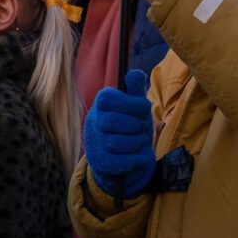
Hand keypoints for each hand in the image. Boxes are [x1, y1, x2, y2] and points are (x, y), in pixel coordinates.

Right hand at [84, 70, 154, 196]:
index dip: (131, 103)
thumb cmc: (131, 122)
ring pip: (115, 143)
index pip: (108, 98)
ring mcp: (94, 143)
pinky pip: (119, 162)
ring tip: (142, 140)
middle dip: (135, 124)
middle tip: (143, 126)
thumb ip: (136, 88)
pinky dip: (136, 158)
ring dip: (136, 142)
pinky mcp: (101, 163)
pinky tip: (141, 153)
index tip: (144, 107)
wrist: (123, 153)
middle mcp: (93, 122)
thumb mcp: (135, 103)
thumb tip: (134, 74)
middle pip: (112, 122)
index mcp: (101, 103)